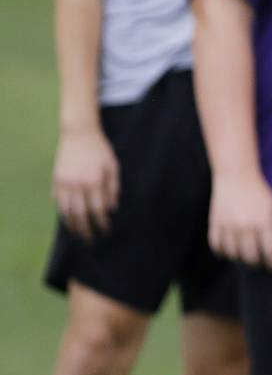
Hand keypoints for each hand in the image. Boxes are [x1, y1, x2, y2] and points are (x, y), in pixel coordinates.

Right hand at [53, 125, 119, 241]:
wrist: (78, 133)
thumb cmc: (101, 150)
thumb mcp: (113, 166)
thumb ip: (113, 188)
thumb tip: (112, 209)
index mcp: (94, 181)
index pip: (98, 210)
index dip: (102, 224)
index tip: (106, 232)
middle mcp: (77, 184)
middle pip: (80, 215)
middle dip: (86, 230)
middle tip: (91, 240)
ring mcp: (64, 182)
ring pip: (66, 211)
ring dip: (72, 225)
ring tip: (78, 234)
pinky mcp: (55, 179)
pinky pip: (57, 201)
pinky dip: (62, 212)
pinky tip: (69, 219)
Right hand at [209, 171, 271, 269]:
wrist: (236, 175)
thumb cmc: (259, 193)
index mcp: (264, 223)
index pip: (270, 252)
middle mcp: (246, 227)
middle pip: (250, 258)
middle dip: (256, 265)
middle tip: (259, 263)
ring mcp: (228, 226)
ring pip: (232, 254)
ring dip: (239, 259)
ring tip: (244, 256)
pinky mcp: (215, 223)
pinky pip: (216, 246)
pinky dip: (222, 252)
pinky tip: (229, 251)